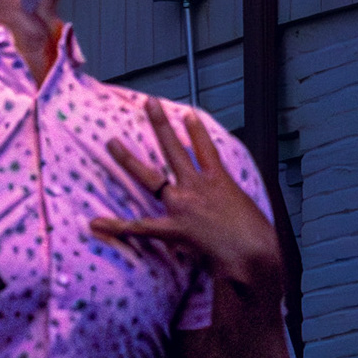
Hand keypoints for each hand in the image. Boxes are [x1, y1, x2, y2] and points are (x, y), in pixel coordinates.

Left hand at [91, 99, 283, 306]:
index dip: (197, 131)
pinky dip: (118, 226)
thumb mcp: (249, 213)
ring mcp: (184, 204)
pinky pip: (141, 226)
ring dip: (129, 160)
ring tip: (112, 143)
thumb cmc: (259, 238)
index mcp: (221, 182)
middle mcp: (199, 186)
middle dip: (160, 125)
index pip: (207, 148)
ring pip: (151, 177)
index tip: (188, 115)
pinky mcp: (175, 228)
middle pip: (175, 149)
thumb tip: (227, 212)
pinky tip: (97, 223)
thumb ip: (232, 207)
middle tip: (149, 104)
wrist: (256, 253)